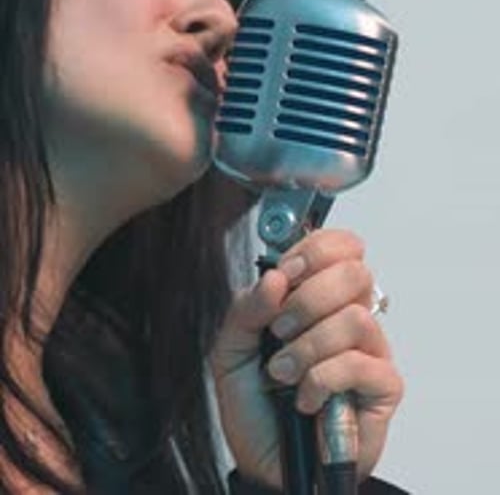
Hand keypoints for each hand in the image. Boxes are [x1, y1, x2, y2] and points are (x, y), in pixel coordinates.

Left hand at [210, 229, 403, 488]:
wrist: (266, 466)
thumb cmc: (255, 406)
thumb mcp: (231, 351)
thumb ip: (246, 309)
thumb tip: (275, 278)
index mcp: (318, 296)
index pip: (341, 246)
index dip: (317, 249)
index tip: (287, 270)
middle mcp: (349, 316)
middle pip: (356, 272)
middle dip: (308, 298)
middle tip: (280, 329)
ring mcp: (370, 350)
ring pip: (355, 317)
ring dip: (308, 346)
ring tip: (283, 372)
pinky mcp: (383, 386)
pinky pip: (359, 363)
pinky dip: (321, 379)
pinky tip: (305, 398)